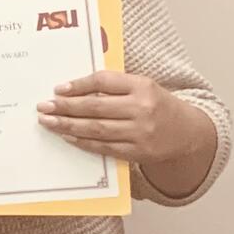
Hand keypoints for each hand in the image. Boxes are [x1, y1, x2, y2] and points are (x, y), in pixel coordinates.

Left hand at [36, 70, 201, 163]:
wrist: (188, 132)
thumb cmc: (157, 104)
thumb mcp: (142, 87)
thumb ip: (114, 86)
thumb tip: (72, 90)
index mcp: (143, 86)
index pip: (104, 81)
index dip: (79, 84)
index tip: (58, 89)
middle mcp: (142, 108)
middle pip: (96, 107)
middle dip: (66, 107)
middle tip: (44, 106)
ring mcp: (141, 133)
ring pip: (96, 128)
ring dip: (68, 125)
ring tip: (48, 121)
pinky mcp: (139, 152)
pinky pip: (104, 147)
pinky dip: (83, 141)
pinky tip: (67, 135)